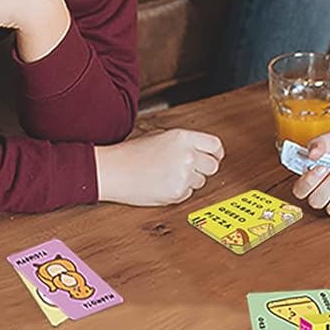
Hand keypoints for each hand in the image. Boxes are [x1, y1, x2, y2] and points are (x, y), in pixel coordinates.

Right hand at [95, 127, 223, 206]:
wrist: (114, 170)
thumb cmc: (130, 154)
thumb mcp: (159, 136)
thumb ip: (182, 142)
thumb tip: (197, 149)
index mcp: (183, 138)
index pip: (215, 145)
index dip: (216, 153)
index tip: (214, 157)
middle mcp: (187, 155)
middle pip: (212, 166)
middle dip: (203, 168)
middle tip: (189, 168)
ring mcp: (184, 175)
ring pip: (201, 182)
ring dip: (189, 180)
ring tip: (168, 175)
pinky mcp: (177, 193)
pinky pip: (188, 194)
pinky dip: (178, 191)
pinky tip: (162, 184)